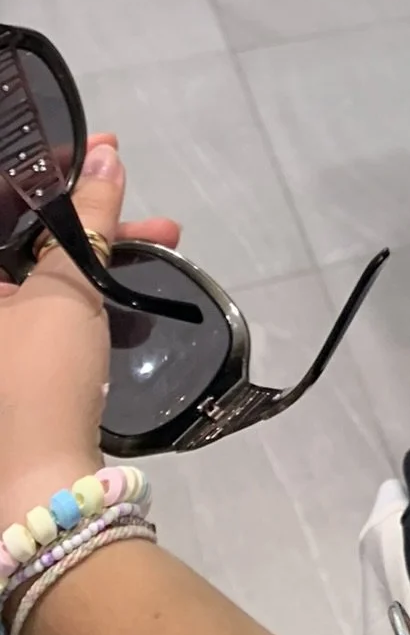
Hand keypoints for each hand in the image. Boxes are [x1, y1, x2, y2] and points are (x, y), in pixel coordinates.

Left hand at [0, 137, 180, 522]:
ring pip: (42, 269)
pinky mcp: (11, 364)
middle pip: (23, 238)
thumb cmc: (37, 376)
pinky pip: (47, 303)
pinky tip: (134, 279)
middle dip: (89, 213)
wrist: (39, 485)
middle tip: (143, 197)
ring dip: (100, 248)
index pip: (2, 208)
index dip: (50, 171)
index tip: (104, 149)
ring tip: (168, 239)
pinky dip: (87, 286)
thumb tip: (106, 159)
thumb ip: (86, 220)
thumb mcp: (65, 289)